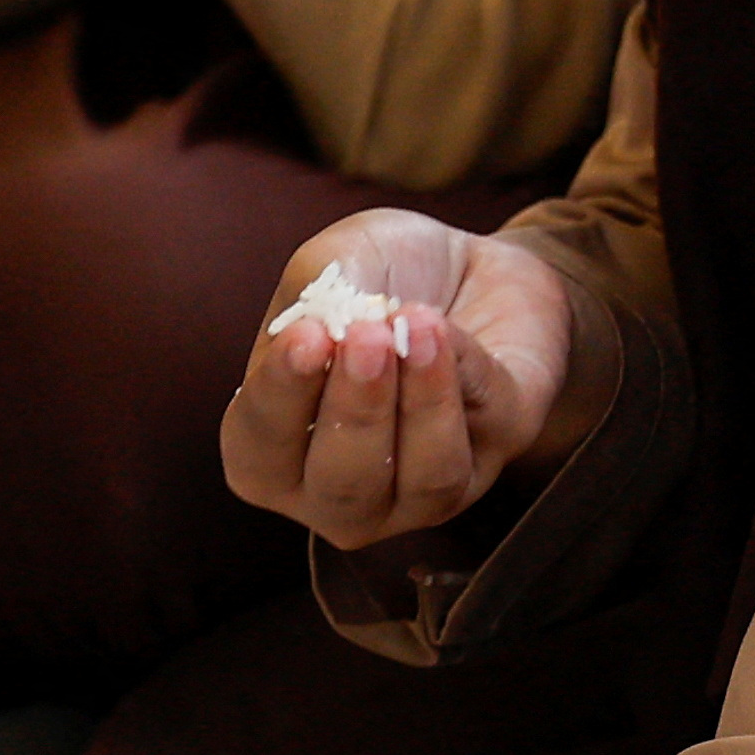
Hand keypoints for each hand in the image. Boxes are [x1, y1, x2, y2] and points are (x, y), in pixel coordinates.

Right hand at [220, 210, 608, 551]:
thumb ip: (318, 297)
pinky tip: (445, 327)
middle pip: (342, 489)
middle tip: (366, 336)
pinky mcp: (494, 457)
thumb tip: (337, 331)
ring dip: (420, 402)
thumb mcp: (331, 263)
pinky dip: (462, 371)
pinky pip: (484, 428)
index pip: (260, 455)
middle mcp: (343, 492)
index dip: (280, 401)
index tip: (304, 338)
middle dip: (356, 412)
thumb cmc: (380, 277)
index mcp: (276, 452)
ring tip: (417, 326)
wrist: (468, 264)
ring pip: (426, 481)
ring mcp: (423, 492)